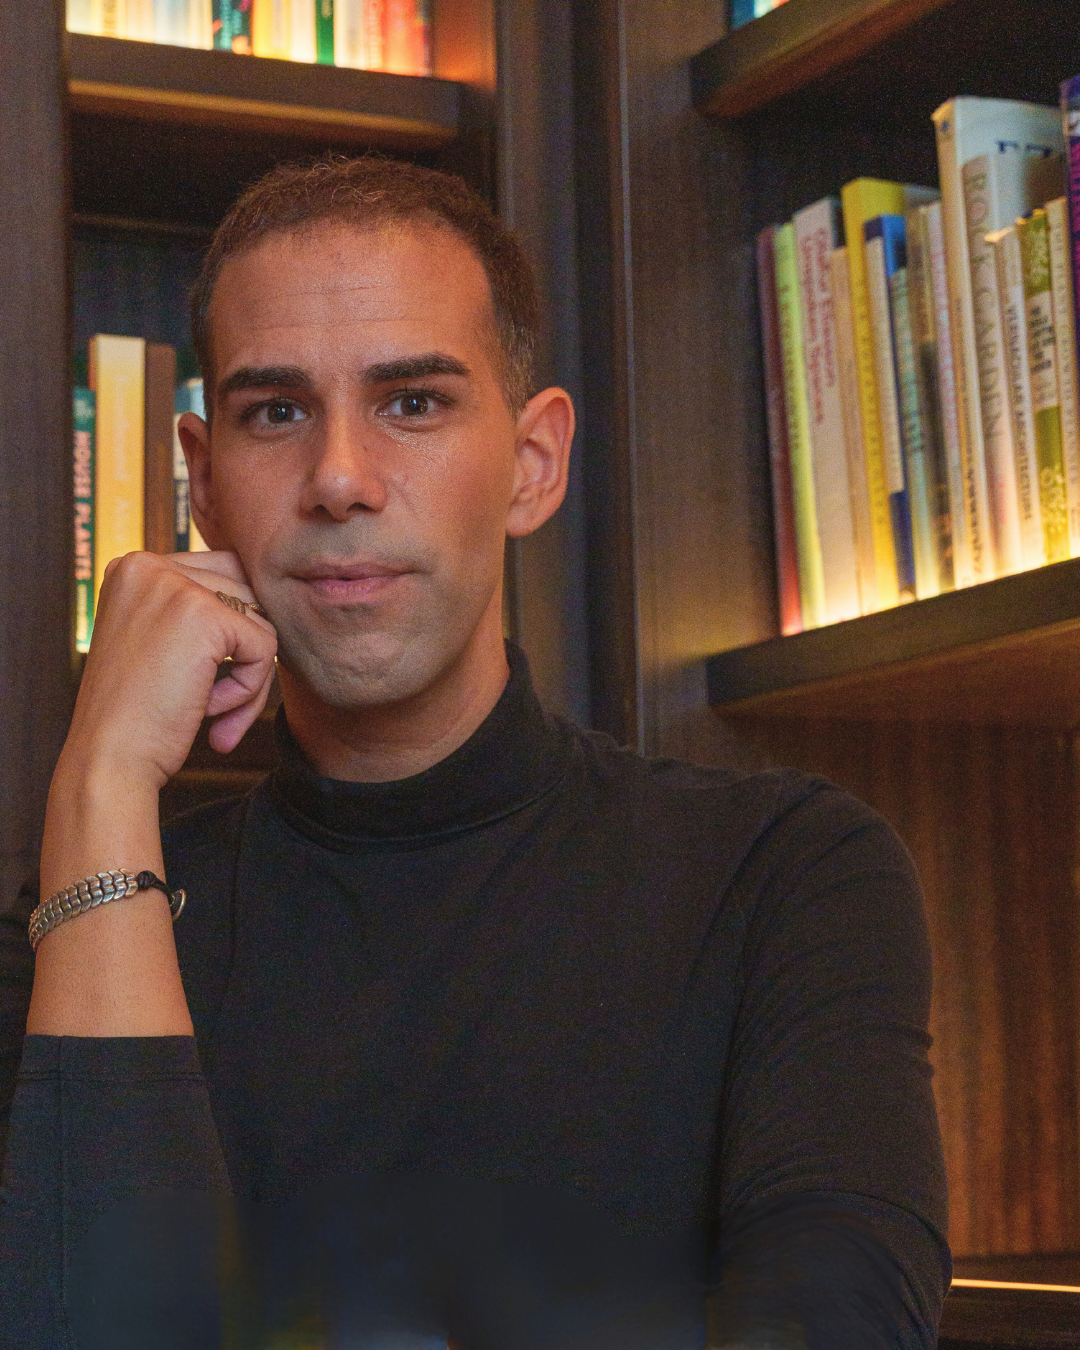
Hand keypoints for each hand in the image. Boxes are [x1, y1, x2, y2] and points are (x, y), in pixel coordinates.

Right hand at [67, 549, 277, 789]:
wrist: (108, 759)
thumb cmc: (136, 714)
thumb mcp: (156, 643)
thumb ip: (197, 610)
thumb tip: (265, 601)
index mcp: (133, 567)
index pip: (223, 573)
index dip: (230, 631)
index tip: (199, 679)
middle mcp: (150, 565)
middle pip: (247, 594)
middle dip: (245, 653)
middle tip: (217, 704)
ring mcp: (176, 586)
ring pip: (260, 621)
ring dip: (249, 677)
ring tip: (212, 712)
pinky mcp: (206, 617)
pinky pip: (266, 647)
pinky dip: (251, 688)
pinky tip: (210, 711)